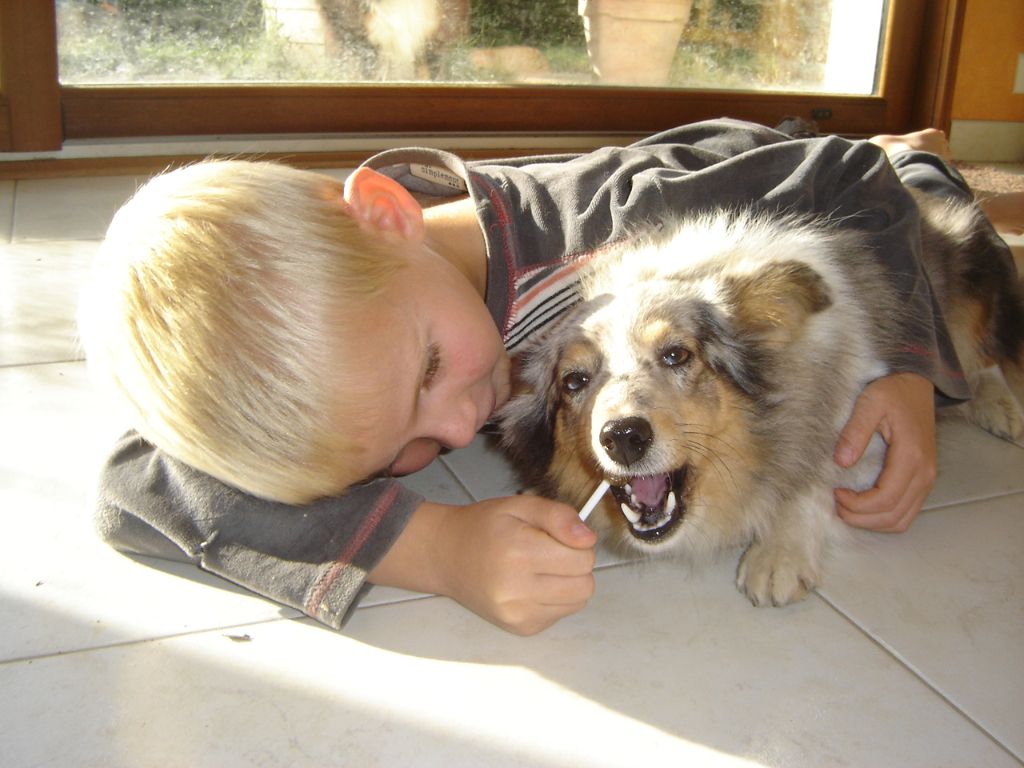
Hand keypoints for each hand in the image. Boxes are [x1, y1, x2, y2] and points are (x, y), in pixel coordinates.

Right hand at [370, 496, 596, 634]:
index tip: (557, 537)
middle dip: (576, 566)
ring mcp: (518, 613)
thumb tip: (588, 539)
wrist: (445, 556)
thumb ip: (558, 516)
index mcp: (519, 551)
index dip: (577, 544)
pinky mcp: (520, 628)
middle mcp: (517, 589)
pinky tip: (532, 585)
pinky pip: (560, 614)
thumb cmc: (484, 527)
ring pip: (577, 602)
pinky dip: (555, 598)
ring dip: (569, 583)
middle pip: (584, 584)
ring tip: (542, 569)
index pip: (583, 558)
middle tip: (551, 552)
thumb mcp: (519, 506)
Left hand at [833, 373, 936, 531]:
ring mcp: (927, 479)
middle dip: (860, 517)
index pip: (885, 498)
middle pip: (893, 516)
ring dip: (872, 522)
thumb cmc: (893, 392)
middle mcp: (924, 473)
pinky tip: (864, 506)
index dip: (857, 504)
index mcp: (912, 457)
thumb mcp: (870, 402)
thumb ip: (855, 431)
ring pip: (902, 520)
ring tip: (847, 506)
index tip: (836, 491)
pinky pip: (907, 512)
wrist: (916, 385)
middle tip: (836, 503)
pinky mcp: (923, 480)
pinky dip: (885, 517)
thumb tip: (842, 461)